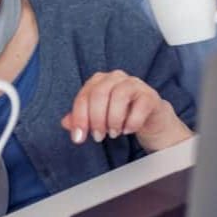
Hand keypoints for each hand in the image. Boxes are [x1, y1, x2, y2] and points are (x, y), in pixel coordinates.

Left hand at [61, 70, 191, 151]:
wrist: (149, 119)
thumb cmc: (120, 115)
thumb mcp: (97, 118)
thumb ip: (81, 119)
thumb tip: (66, 123)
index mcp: (98, 81)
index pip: (84, 96)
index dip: (79, 118)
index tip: (79, 138)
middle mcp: (115, 78)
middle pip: (100, 94)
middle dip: (96, 119)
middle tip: (99, 137)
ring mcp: (134, 84)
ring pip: (119, 96)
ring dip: (114, 119)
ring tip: (114, 134)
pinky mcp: (150, 95)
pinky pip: (140, 105)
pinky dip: (132, 121)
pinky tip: (128, 130)